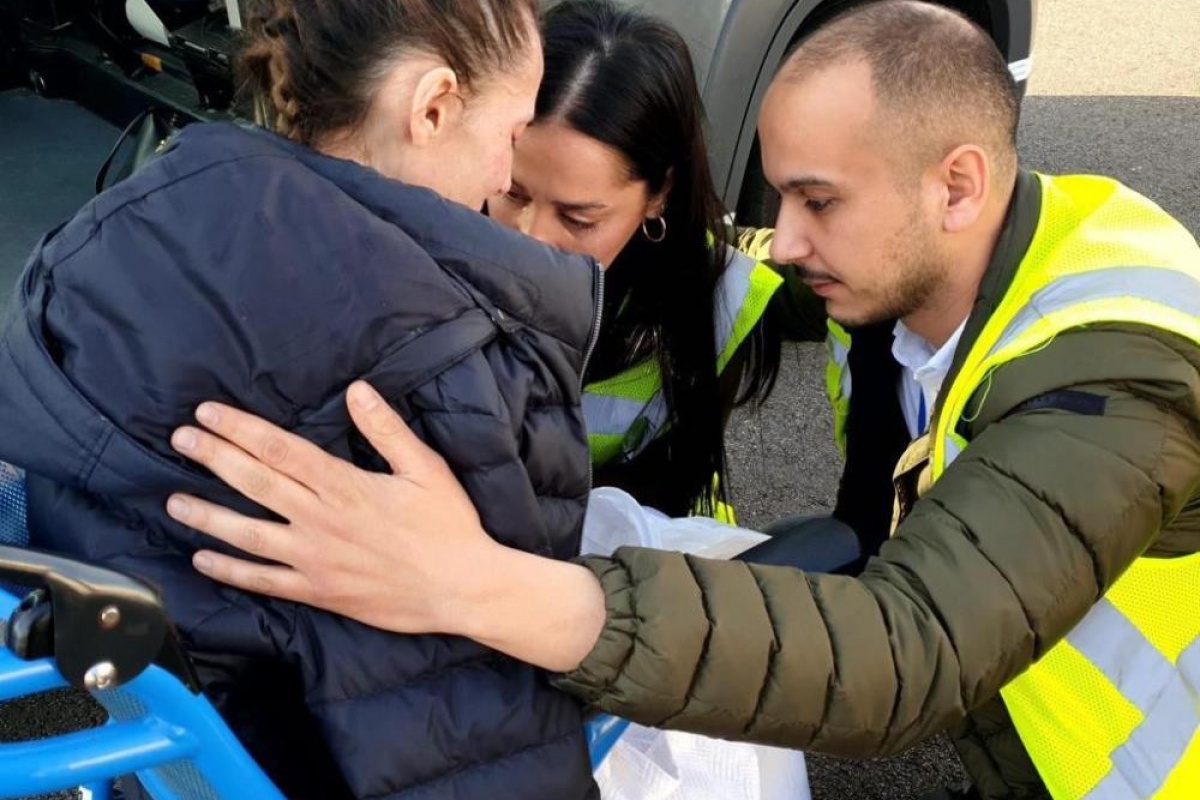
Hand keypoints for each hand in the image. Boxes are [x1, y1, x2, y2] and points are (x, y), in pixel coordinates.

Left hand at [167, 381, 495, 636]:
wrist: (461, 588)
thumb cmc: (448, 526)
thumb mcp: (426, 468)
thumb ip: (387, 430)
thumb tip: (357, 390)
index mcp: (345, 486)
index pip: (280, 450)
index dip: (240, 429)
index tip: (209, 414)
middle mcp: (321, 521)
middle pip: (255, 483)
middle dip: (214, 457)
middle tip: (181, 439)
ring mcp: (314, 559)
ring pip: (247, 534)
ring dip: (208, 515)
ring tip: (173, 500)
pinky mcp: (318, 592)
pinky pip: (264, 581)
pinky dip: (231, 570)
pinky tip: (204, 558)